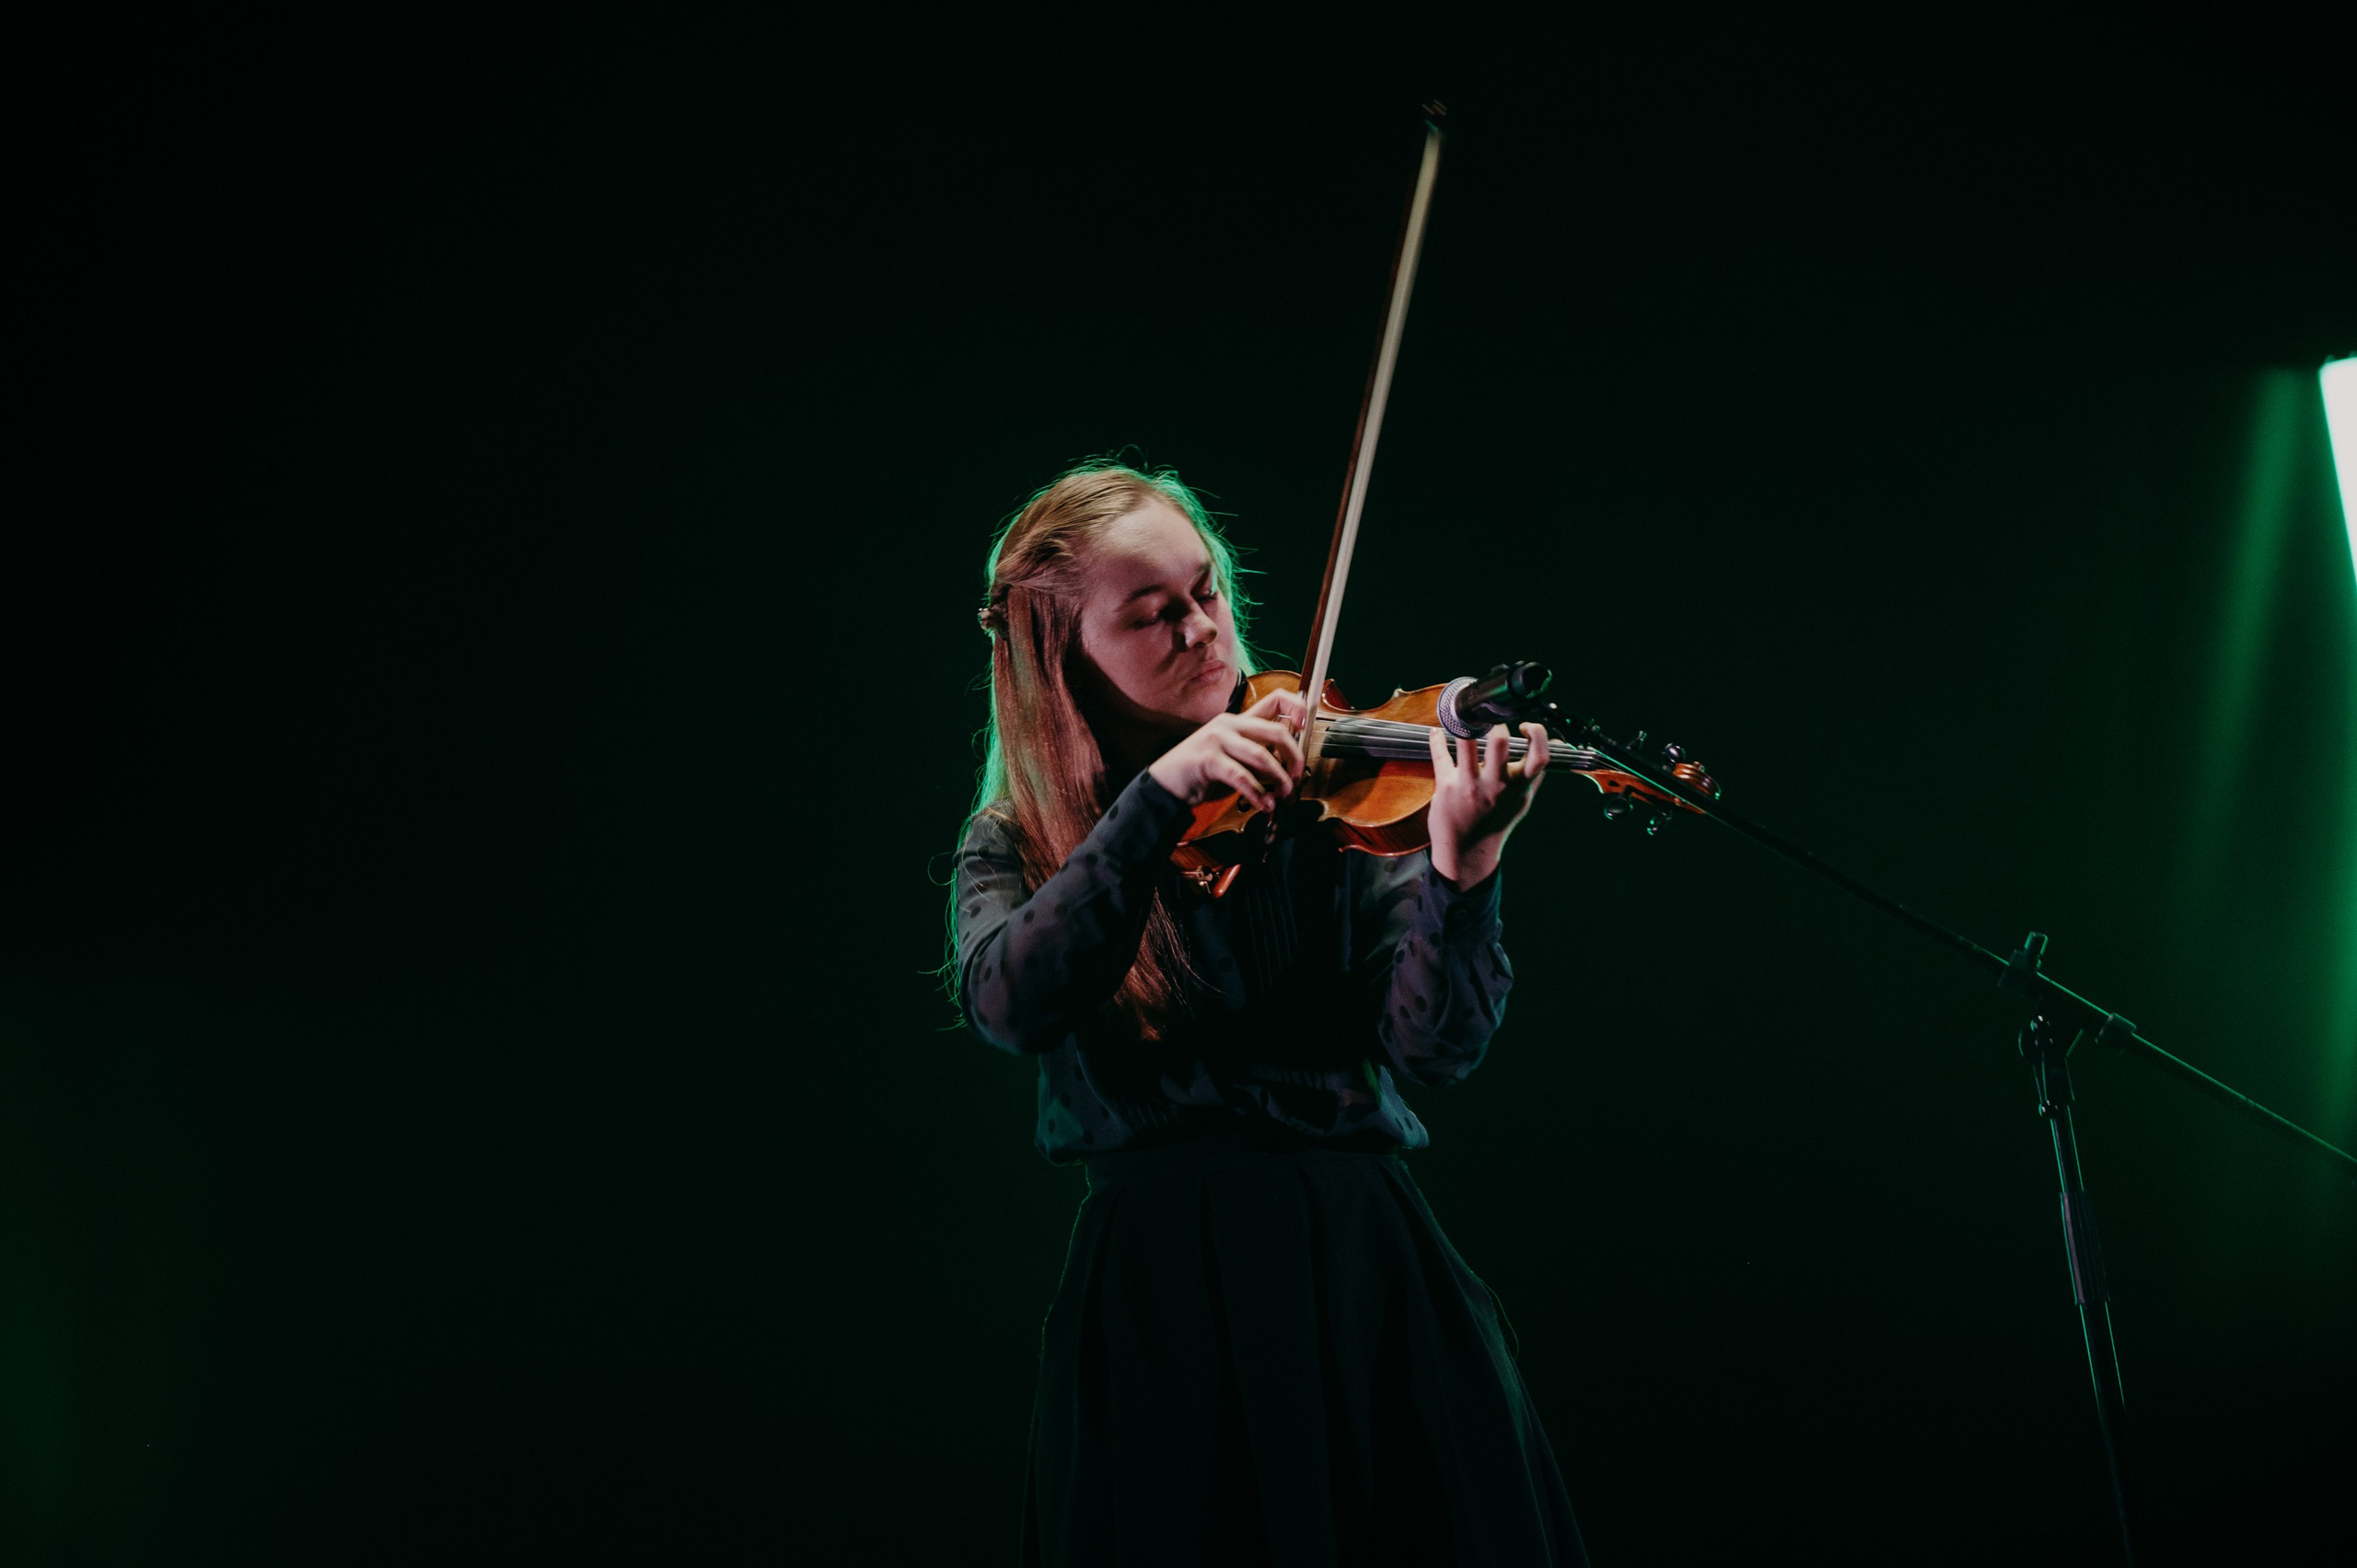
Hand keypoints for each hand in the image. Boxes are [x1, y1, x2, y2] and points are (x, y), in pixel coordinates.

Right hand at [1147, 688, 1308, 811]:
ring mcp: (1217, 740)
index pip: (1275, 700)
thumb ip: (1259, 757)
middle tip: (1296, 779)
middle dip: (1294, 758)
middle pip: (1276, 731)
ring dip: (1279, 780)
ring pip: (1262, 755)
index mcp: (1239, 721)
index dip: (1296, 708)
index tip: (1306, 725)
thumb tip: (1289, 769)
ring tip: (1283, 797)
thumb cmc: (1203, 772)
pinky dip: (1258, 794)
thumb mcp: (1235, 758)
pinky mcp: (1208, 759)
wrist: (1167, 783)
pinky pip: (1242, 776)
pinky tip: (1265, 805)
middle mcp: (1230, 724)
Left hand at [1426, 721, 1549, 887]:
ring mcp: (1470, 785)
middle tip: (1489, 718)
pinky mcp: (1446, 787)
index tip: (1526, 726)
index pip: (1539, 757)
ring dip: (1463, 725)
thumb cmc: (1496, 821)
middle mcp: (1495, 785)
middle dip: (1495, 723)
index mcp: (1518, 786)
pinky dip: (1435, 739)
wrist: (1467, 853)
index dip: (1537, 734)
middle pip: (1500, 744)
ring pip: (1465, 744)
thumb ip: (1535, 773)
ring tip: (1463, 719)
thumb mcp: (1521, 801)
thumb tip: (1553, 742)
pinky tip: (1436, 732)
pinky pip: (1440, 754)